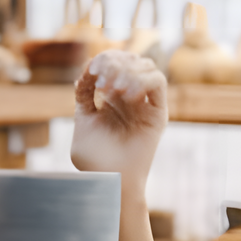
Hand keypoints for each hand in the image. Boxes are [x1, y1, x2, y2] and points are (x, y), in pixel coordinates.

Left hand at [71, 50, 166, 197]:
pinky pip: (158, 82)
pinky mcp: (157, 113)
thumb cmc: (94, 161)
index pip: (110, 63)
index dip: (101, 61)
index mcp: (109, 98)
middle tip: (102, 82)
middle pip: (129, 59)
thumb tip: (85, 74)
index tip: (91, 71)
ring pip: (145, 65)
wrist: (111, 182)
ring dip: (127, 71)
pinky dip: (142, 80)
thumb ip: (84, 96)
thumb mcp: (82, 122)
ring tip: (113, 89)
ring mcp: (144, 104)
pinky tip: (127, 94)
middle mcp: (129, 97)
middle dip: (113, 63)